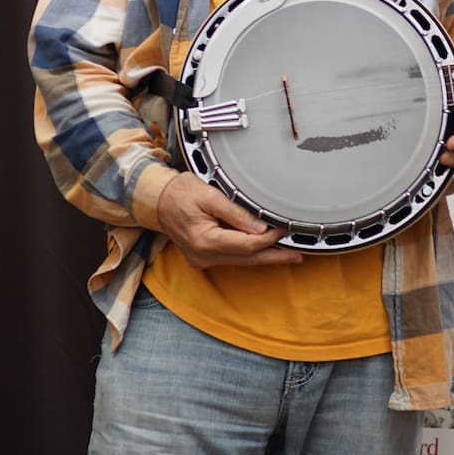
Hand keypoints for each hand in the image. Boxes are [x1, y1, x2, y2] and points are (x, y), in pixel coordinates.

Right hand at [155, 173, 299, 268]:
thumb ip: (236, 213)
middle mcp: (203, 256)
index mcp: (205, 241)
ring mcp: (202, 260)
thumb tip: (262, 228)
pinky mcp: (202, 258)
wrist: (155, 200)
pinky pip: (231, 259)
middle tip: (297, 255)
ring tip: (288, 254)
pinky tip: (264, 251)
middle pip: (247, 259)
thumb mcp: (209, 195)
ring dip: (263, 257)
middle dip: (274, 257)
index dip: (269, 238)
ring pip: (241, 261)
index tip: (284, 228)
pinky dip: (249, 254)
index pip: (246, 244)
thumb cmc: (179, 193)